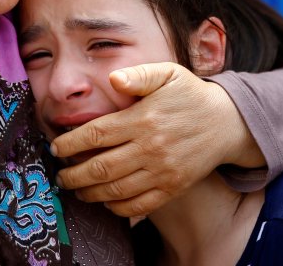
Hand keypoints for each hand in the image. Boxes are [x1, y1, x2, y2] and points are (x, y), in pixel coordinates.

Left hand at [51, 62, 258, 215]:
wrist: (227, 122)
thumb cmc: (190, 95)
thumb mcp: (167, 74)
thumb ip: (138, 75)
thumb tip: (114, 79)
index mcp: (143, 119)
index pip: (96, 135)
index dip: (71, 143)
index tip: (56, 147)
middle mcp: (150, 148)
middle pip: (100, 167)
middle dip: (73, 174)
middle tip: (60, 176)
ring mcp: (162, 171)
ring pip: (116, 190)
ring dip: (90, 193)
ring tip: (76, 190)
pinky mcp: (173, 187)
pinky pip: (140, 205)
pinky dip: (118, 208)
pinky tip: (106, 201)